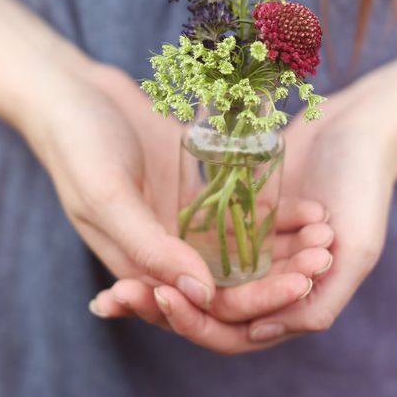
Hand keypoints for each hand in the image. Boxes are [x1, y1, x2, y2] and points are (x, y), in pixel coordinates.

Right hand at [25, 61, 334, 344]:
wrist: (71, 88)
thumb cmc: (78, 144)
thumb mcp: (106, 196)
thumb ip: (149, 247)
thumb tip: (204, 295)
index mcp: (141, 267)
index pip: (205, 308)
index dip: (254, 303)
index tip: (300, 285)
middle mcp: (166, 251)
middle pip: (234, 283)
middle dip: (280, 277)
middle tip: (323, 258)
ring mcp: (184, 220)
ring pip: (245, 250)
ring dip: (284, 250)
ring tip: (325, 234)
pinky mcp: (198, 189)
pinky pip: (243, 212)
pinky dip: (275, 216)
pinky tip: (310, 208)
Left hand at [123, 83, 396, 352]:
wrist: (362, 127)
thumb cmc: (366, 190)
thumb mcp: (358, 252)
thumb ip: (320, 303)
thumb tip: (257, 333)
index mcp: (293, 300)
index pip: (232, 330)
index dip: (193, 322)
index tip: (160, 297)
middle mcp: (265, 280)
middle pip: (203, 307)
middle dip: (162, 305)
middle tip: (117, 295)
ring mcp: (248, 246)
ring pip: (192, 273)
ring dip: (155, 279)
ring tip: (114, 277)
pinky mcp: (234, 212)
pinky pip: (195, 232)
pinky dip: (167, 239)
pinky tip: (132, 229)